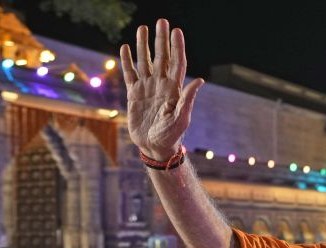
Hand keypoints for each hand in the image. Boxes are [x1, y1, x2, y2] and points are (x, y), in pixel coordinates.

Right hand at [121, 19, 205, 159]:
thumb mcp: (181, 119)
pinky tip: (125, 48)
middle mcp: (161, 84)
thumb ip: (188, 99)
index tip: (176, 31)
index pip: (176, 62)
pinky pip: (130, 74)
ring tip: (142, 28)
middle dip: (161, 40)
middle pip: (161, 57)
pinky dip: (127, 61)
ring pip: (145, 62)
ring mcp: (147, 88)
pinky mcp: (134, 94)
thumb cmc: (170, 136)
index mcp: (174, 89)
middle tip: (162, 21)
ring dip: (143, 45)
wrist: (154, 147)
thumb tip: (200, 80)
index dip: (177, 47)